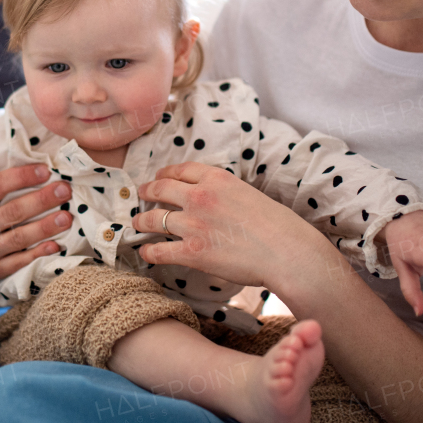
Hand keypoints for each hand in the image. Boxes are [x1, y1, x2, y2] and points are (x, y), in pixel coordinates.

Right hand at [0, 163, 72, 278]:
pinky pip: (21, 262)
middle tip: (65, 190)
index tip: (47, 170)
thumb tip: (45, 167)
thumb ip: (9, 186)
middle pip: (12, 212)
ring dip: (45, 227)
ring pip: (18, 238)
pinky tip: (57, 245)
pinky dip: (40, 253)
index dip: (22, 177)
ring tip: (67, 217)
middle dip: (41, 200)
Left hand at [134, 162, 318, 289]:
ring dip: (142, 221)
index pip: (181, 170)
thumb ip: (226, 194)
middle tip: (141, 194)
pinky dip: (149, 251)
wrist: (285, 251)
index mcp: (217, 179)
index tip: (158, 177)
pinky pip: (159, 250)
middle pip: (161, 189)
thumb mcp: (248, 194)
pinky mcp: (191, 251)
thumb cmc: (277, 226)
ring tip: (137, 223)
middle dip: (147, 191)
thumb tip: (215, 202)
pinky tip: (146, 252)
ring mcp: (193, 224)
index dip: (165, 173)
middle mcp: (200, 197)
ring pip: (154, 219)